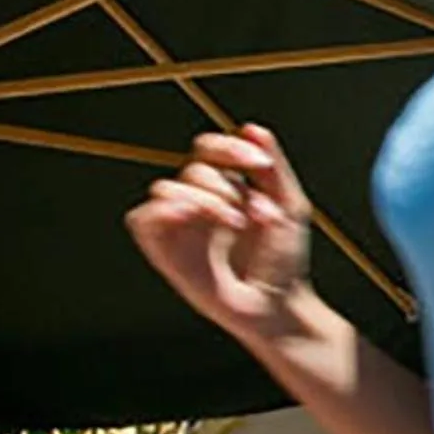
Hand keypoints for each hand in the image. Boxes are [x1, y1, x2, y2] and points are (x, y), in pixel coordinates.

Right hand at [125, 124, 314, 335]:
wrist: (278, 305)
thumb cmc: (285, 261)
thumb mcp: (291, 207)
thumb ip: (274, 167)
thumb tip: (252, 128)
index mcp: (228, 187)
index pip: (210, 149)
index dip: (228, 147)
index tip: (256, 164)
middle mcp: (200, 203)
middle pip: (193, 169)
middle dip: (225, 184)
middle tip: (250, 212)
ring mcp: (181, 226)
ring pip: (166, 187)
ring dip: (202, 198)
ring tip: (233, 222)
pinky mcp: (164, 250)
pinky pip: (142, 219)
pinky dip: (162, 211)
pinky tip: (189, 216)